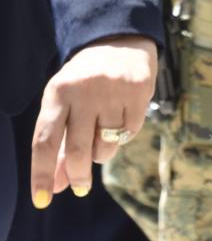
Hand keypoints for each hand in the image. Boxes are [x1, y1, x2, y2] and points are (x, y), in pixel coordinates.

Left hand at [29, 35, 156, 205]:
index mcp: (57, 93)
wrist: (119, 40)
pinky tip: (120, 122)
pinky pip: (130, 132)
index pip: (45, 141)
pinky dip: (123, 137)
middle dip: (78, 175)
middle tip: (80, 187)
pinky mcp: (140, 90)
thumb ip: (60, 144)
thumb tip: (57, 186)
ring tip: (102, 139)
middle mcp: (85, 91)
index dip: (42, 174)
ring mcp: (114, 90)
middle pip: (79, 149)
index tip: (42, 200)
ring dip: (102, 153)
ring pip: (107, 144)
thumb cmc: (84, 82)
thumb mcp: (64, 104)